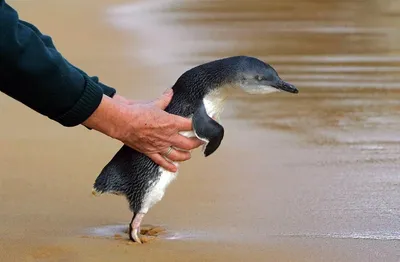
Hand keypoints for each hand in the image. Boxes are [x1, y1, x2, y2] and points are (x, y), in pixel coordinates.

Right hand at [83, 89, 202, 171]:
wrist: (122, 122)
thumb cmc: (137, 112)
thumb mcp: (154, 103)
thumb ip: (164, 99)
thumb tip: (169, 92)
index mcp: (172, 123)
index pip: (192, 126)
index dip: (201, 125)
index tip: (207, 124)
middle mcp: (169, 136)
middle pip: (189, 144)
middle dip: (197, 143)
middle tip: (201, 142)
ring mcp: (160, 146)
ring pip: (178, 155)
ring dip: (185, 156)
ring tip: (189, 155)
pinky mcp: (150, 152)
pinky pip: (161, 161)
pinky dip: (168, 166)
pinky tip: (174, 169)